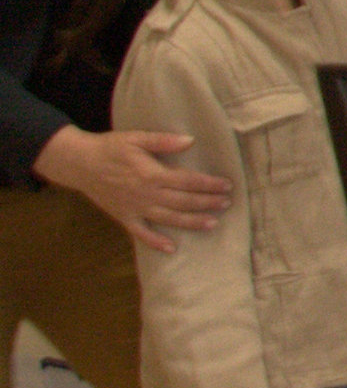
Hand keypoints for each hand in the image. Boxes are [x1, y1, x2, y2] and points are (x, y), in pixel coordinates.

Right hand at [36, 125, 232, 250]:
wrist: (78, 164)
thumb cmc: (109, 148)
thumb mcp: (135, 138)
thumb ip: (162, 141)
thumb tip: (190, 141)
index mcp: (151, 174)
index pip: (187, 181)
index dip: (208, 184)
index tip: (227, 185)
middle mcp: (146, 194)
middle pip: (182, 201)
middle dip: (207, 203)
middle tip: (227, 203)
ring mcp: (135, 208)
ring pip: (168, 218)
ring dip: (191, 222)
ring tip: (212, 223)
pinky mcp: (123, 217)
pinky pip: (141, 233)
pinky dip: (155, 243)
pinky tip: (171, 249)